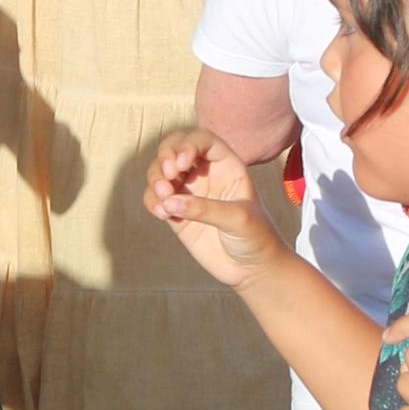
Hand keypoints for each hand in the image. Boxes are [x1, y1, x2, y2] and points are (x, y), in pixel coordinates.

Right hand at [147, 130, 287, 286]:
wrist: (252, 269)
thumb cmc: (256, 238)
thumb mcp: (238, 219)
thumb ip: (205, 209)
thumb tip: (171, 201)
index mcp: (227, 166)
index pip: (203, 140)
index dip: (188, 144)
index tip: (182, 163)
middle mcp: (205, 174)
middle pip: (175, 148)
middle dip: (165, 156)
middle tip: (167, 175)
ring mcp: (189, 193)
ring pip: (161, 172)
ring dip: (155, 179)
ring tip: (164, 197)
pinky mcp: (176, 214)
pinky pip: (156, 199)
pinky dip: (152, 202)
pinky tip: (162, 214)